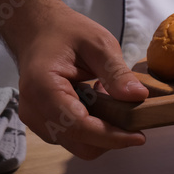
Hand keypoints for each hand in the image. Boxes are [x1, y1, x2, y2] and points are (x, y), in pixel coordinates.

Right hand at [0, 0, 148, 158]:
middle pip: (78, 143)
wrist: (37, 30)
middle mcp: (34, 110)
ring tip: (110, 98)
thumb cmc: (66, 32)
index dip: (111, 136)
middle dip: (109, 137)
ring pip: (76, 143)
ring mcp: (35, 119)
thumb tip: (139, 97)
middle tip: (131, 113)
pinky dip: (91, 126)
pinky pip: (71, 136)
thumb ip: (116, 72)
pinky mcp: (42, 122)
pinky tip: (98, 101)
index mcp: (43, 88)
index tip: (139, 137)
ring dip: (101, 130)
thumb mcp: (98, 43)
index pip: (79, 126)